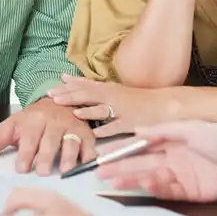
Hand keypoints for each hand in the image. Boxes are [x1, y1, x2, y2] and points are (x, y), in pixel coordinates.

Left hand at [0, 98, 95, 175]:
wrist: (58, 101)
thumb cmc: (33, 120)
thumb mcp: (13, 126)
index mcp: (33, 120)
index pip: (29, 136)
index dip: (25, 152)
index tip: (21, 168)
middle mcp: (53, 122)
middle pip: (50, 140)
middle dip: (46, 155)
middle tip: (42, 172)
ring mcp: (71, 126)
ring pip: (71, 140)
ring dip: (68, 155)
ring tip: (65, 170)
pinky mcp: (86, 132)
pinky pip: (89, 142)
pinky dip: (89, 152)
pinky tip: (86, 162)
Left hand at [47, 74, 179, 137]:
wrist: (163, 106)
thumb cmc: (137, 100)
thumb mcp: (114, 91)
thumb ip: (95, 88)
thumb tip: (71, 81)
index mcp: (109, 89)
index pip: (85, 85)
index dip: (68, 86)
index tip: (53, 86)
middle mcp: (113, 97)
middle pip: (89, 95)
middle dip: (70, 96)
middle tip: (53, 97)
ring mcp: (122, 110)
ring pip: (102, 110)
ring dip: (87, 111)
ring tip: (73, 113)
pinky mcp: (130, 123)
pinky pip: (116, 127)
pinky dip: (106, 130)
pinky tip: (95, 134)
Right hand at [96, 121, 216, 201]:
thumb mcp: (190, 128)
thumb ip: (163, 131)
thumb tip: (138, 130)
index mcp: (171, 142)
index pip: (141, 147)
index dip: (123, 150)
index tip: (104, 154)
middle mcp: (172, 159)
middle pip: (141, 164)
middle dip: (120, 168)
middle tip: (99, 172)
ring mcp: (179, 176)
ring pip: (149, 178)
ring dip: (131, 179)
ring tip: (112, 182)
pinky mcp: (188, 192)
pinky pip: (166, 190)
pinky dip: (153, 187)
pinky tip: (141, 183)